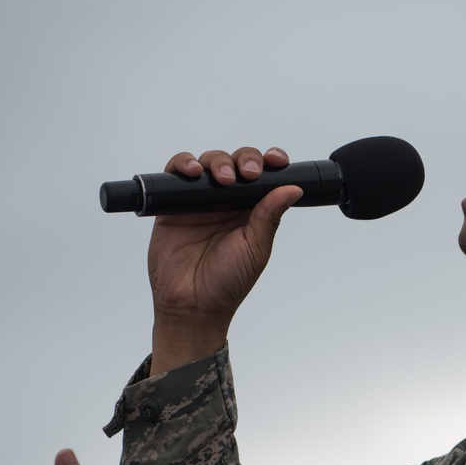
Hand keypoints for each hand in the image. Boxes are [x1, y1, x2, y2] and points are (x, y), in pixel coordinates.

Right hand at [147, 146, 302, 373]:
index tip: (277, 161)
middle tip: (247, 174)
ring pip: (208, 162)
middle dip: (244, 159)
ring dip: (217, 161)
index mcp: (252, 210)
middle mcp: (226, 202)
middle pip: (236, 162)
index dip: (270, 162)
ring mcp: (199, 200)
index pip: (263, 176)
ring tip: (222, 178)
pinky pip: (175, 174)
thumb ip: (270, 216)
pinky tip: (193, 173)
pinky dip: (183, 165)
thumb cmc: (227, 283)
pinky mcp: (172, 204)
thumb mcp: (256, 249)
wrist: (192, 305)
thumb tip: (293, 188)